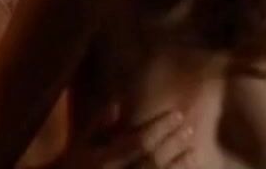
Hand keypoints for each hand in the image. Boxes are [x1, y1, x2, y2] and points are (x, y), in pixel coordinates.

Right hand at [58, 104, 198, 168]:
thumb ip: (98, 124)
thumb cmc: (73, 165)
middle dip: (173, 143)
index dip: (160, 127)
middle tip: (188, 128)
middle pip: (153, 159)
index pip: (139, 141)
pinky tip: (184, 168)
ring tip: (192, 150)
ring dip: (178, 163)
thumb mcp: (80, 143)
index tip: (177, 114)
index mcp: (104, 160)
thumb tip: (117, 103)